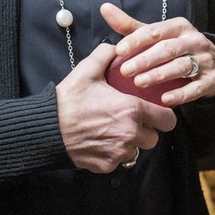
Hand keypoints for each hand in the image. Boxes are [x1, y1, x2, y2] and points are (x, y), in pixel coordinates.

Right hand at [56, 41, 177, 172]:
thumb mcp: (87, 71)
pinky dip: (114, 153)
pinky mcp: (105, 166)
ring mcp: (118, 153)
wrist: (46, 129)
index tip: (157, 111)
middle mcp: (129, 134)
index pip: (168, 120)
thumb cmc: (68, 100)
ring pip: (137, 150)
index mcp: (132, 110)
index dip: (164, 115)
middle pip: (154, 138)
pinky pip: (119, 161)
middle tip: (133, 121)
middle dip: (147, 130)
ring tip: (116, 130)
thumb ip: (106, 55)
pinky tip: (102, 141)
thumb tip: (116, 48)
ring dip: (131, 143)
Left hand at [103, 2, 214, 105]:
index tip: (118, 50)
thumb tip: (105, 8)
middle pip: (168, 49)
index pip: (156, 31)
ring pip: (181, 66)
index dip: (137, 40)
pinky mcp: (211, 79)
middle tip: (125, 71)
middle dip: (146, 59)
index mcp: (179, 27)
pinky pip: (196, 87)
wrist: (212, 65)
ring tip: (140, 83)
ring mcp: (205, 60)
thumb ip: (130, 26)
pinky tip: (164, 100)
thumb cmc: (175, 48)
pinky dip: (181, 94)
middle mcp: (194, 40)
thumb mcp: (156, 35)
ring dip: (160, 75)